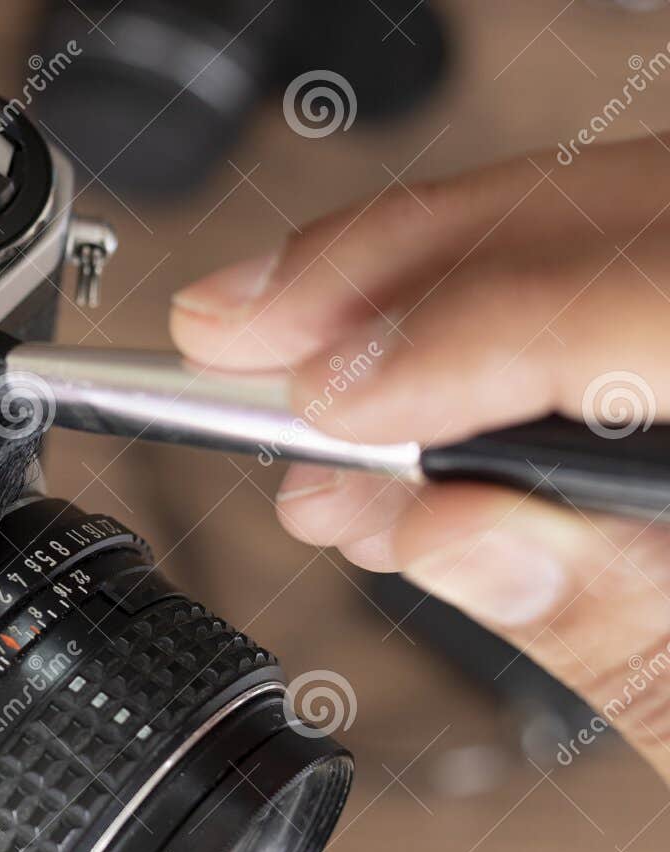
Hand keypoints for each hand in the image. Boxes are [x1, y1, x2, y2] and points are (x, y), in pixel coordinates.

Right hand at [170, 134, 669, 783]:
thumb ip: (598, 618)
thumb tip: (441, 531)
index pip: (647, 309)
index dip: (470, 338)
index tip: (326, 403)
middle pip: (610, 217)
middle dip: (390, 274)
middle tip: (238, 335)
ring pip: (591, 221)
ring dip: (397, 299)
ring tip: (273, 381)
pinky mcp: (663, 385)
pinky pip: (591, 294)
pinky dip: (456, 345)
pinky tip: (369, 428)